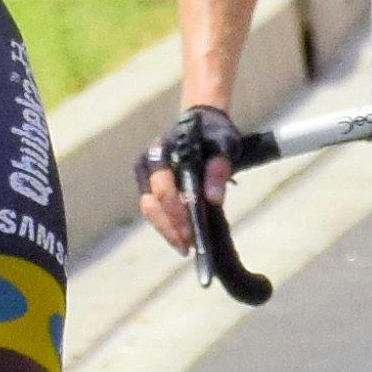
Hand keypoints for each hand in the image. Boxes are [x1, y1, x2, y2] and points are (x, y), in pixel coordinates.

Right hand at [138, 104, 235, 256]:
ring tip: (186, 247)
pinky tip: (182, 239)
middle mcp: (148, 164)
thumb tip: (212, 199)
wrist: (205, 124)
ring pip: (149, 210)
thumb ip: (218, 170)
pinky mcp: (150, 188)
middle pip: (151, 203)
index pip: (163, 186)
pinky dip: (167, 226)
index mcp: (163, 151)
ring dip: (167, 230)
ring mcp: (147, 177)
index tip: (193, 230)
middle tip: (189, 246)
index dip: (176, 210)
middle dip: (170, 226)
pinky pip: (154, 212)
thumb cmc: (214, 137)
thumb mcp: (224, 148)